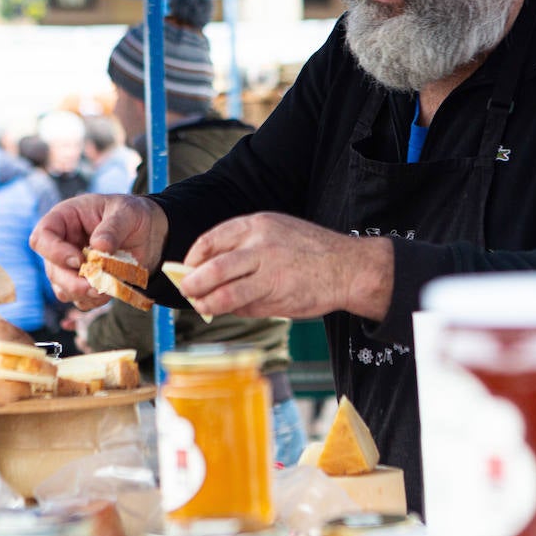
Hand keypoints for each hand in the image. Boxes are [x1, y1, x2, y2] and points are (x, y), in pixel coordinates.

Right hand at [30, 194, 168, 309]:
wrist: (147, 234)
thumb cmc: (130, 215)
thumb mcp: (126, 212)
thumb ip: (113, 227)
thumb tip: (99, 246)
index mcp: (64, 219)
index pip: (42, 237)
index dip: (54, 252)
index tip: (79, 260)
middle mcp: (62, 245)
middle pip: (51, 270)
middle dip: (72, 282)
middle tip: (96, 286)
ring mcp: (69, 267)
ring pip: (63, 290)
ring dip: (84, 294)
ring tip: (108, 288)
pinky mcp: (82, 283)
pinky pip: (80, 300)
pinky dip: (94, 301)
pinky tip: (110, 292)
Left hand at [176, 212, 392, 320]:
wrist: (348, 267)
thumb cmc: (310, 251)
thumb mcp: (276, 231)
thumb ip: (245, 246)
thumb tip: (209, 268)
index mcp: (257, 225)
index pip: (210, 240)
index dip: (193, 258)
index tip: (188, 269)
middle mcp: (260, 246)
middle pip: (211, 268)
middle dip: (192, 284)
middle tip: (187, 291)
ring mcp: (269, 272)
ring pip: (224, 293)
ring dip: (206, 303)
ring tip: (202, 306)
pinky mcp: (278, 296)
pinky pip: (245, 306)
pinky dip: (234, 310)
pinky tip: (234, 309)